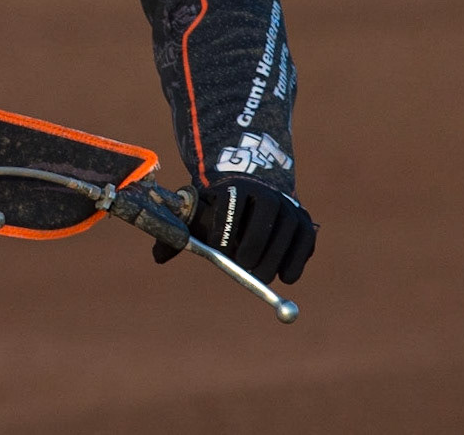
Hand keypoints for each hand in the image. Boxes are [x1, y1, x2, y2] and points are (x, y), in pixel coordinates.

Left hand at [154, 178, 316, 284]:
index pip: (232, 202)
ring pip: (287, 229)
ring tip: (260, 276)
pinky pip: (305, 240)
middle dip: (255, 241)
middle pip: (265, 215)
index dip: (227, 225)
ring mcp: (288, 205)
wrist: (253, 192)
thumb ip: (181, 235)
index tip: (219, 249)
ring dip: (275, 256)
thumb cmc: (219, 210)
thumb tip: (158, 256)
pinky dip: (297, 260)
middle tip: (245, 266)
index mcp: (235, 185)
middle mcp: (266, 191)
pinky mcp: (305, 222)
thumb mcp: (199, 215)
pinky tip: (286, 278)